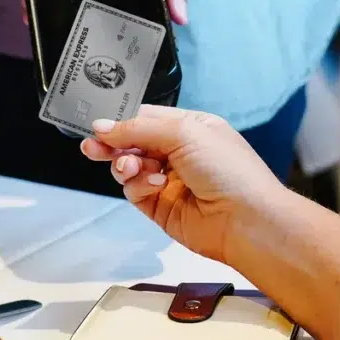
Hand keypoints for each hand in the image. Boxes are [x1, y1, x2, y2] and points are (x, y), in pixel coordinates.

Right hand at [79, 105, 279, 262]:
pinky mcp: (161, 207)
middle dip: (112, 144)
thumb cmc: (227, 169)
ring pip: (130, 167)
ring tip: (131, 167)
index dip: (122, 120)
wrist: (247, 221)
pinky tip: (153, 184)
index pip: (146, 117)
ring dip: (126, 165)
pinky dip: (138, 185)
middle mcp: (179, 152)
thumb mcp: (185, 133)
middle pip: (133, 143)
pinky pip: (135, 190)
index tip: (97, 125)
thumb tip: (101, 126)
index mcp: (191, 127)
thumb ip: (139, 128)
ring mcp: (169, 180)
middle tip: (91, 148)